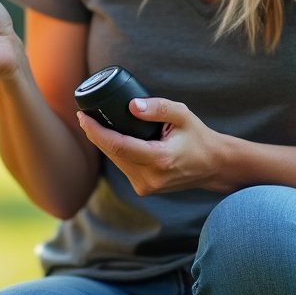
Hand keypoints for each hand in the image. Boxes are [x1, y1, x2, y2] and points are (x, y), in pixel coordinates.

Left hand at [77, 97, 227, 195]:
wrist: (213, 166)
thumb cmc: (198, 137)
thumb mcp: (183, 115)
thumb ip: (158, 108)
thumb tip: (131, 105)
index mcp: (160, 160)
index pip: (117, 146)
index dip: (96, 131)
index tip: (83, 116)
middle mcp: (150, 178)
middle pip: (112, 154)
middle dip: (95, 134)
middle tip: (85, 115)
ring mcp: (146, 187)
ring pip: (115, 161)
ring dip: (103, 143)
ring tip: (95, 123)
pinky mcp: (144, 189)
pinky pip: (123, 167)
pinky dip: (116, 152)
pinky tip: (111, 138)